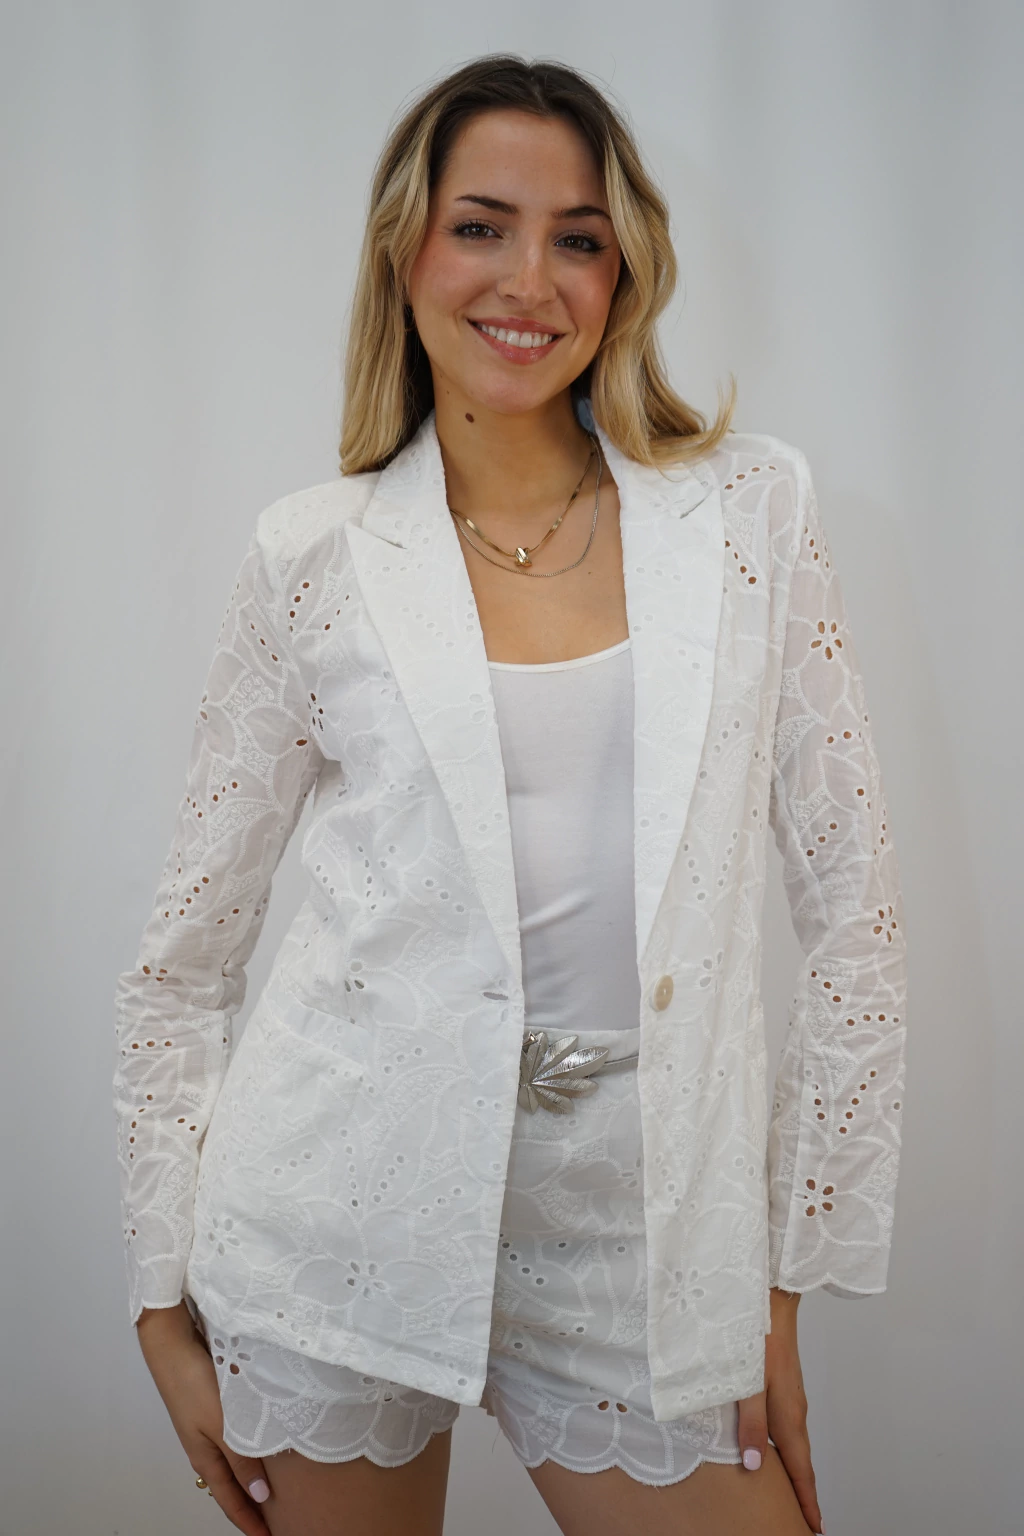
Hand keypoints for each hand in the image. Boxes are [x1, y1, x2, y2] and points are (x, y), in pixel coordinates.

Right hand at [136, 1302, 272, 1535]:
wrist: (173, 1346)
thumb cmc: (194, 1385)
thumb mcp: (222, 1426)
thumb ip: (242, 1460)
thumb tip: (261, 1496)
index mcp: (205, 1459)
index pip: (231, 1502)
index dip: (250, 1522)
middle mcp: (206, 1449)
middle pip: (232, 1487)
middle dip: (252, 1507)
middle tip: (276, 1521)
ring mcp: (208, 1429)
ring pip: (234, 1464)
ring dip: (251, 1480)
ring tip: (274, 1490)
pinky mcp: (213, 1409)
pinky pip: (235, 1442)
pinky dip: (249, 1454)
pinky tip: (263, 1447)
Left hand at [735, 1287, 823, 1534]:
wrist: (770, 1293)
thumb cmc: (755, 1333)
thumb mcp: (746, 1381)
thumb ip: (749, 1423)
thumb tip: (755, 1465)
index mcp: (787, 1414)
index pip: (799, 1469)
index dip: (805, 1501)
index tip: (813, 1528)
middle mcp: (794, 1409)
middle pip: (801, 1460)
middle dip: (804, 1492)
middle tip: (808, 1521)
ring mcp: (790, 1394)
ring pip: (794, 1442)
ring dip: (796, 1470)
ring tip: (795, 1493)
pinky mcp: (783, 1382)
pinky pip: (787, 1425)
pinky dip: (787, 1446)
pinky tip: (776, 1447)